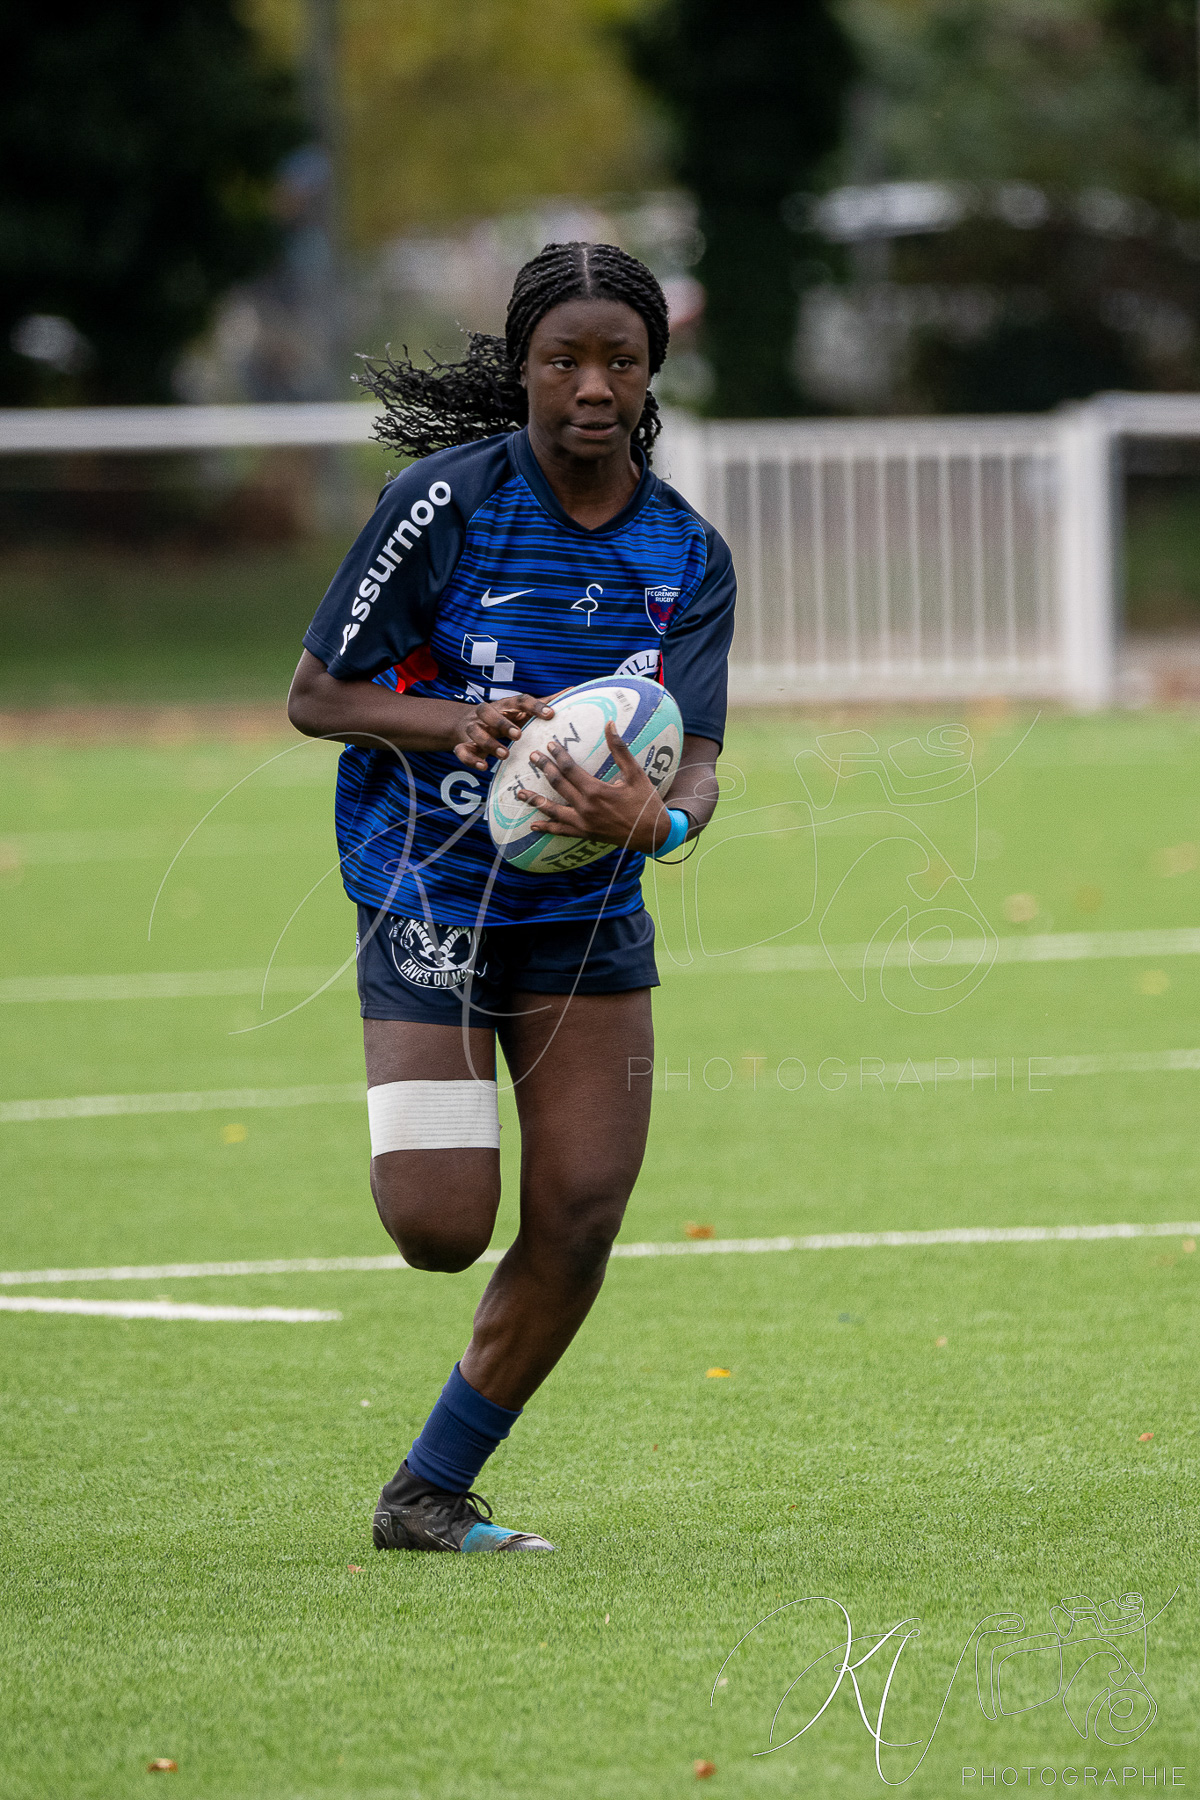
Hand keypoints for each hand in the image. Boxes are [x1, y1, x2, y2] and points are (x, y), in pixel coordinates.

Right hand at [452, 694, 554, 771]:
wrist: (465, 723)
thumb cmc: (502, 717)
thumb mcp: (521, 711)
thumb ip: (543, 704)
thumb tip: (571, 690)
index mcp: (505, 705)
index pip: (519, 701)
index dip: (535, 706)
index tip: (551, 715)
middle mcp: (486, 714)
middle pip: (490, 711)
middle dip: (503, 723)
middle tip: (518, 735)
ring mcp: (473, 728)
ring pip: (475, 731)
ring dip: (489, 743)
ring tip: (505, 755)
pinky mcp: (463, 744)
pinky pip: (462, 751)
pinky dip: (471, 759)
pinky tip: (484, 767)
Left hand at [517, 721, 676, 854]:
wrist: (653, 834)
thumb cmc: (646, 803)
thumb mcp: (635, 774)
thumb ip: (620, 750)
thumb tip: (611, 724)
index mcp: (596, 791)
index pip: (570, 769)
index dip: (558, 755)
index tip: (549, 744)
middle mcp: (585, 807)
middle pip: (558, 784)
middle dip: (544, 769)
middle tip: (532, 757)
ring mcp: (583, 823)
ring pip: (552, 810)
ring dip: (535, 800)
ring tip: (519, 793)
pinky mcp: (585, 834)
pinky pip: (561, 831)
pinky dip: (546, 828)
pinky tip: (533, 825)